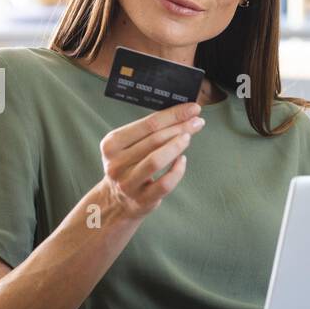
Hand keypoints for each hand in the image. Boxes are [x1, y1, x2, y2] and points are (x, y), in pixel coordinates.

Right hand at [98, 101, 204, 218]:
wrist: (116, 200)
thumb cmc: (128, 166)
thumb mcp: (127, 146)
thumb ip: (148, 132)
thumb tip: (181, 115)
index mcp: (112, 144)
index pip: (148, 124)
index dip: (173, 115)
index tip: (192, 108)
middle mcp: (116, 163)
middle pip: (154, 140)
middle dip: (180, 127)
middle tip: (197, 121)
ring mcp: (128, 182)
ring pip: (156, 161)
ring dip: (176, 146)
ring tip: (189, 137)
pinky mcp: (142, 199)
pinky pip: (165, 183)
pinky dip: (177, 170)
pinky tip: (183, 161)